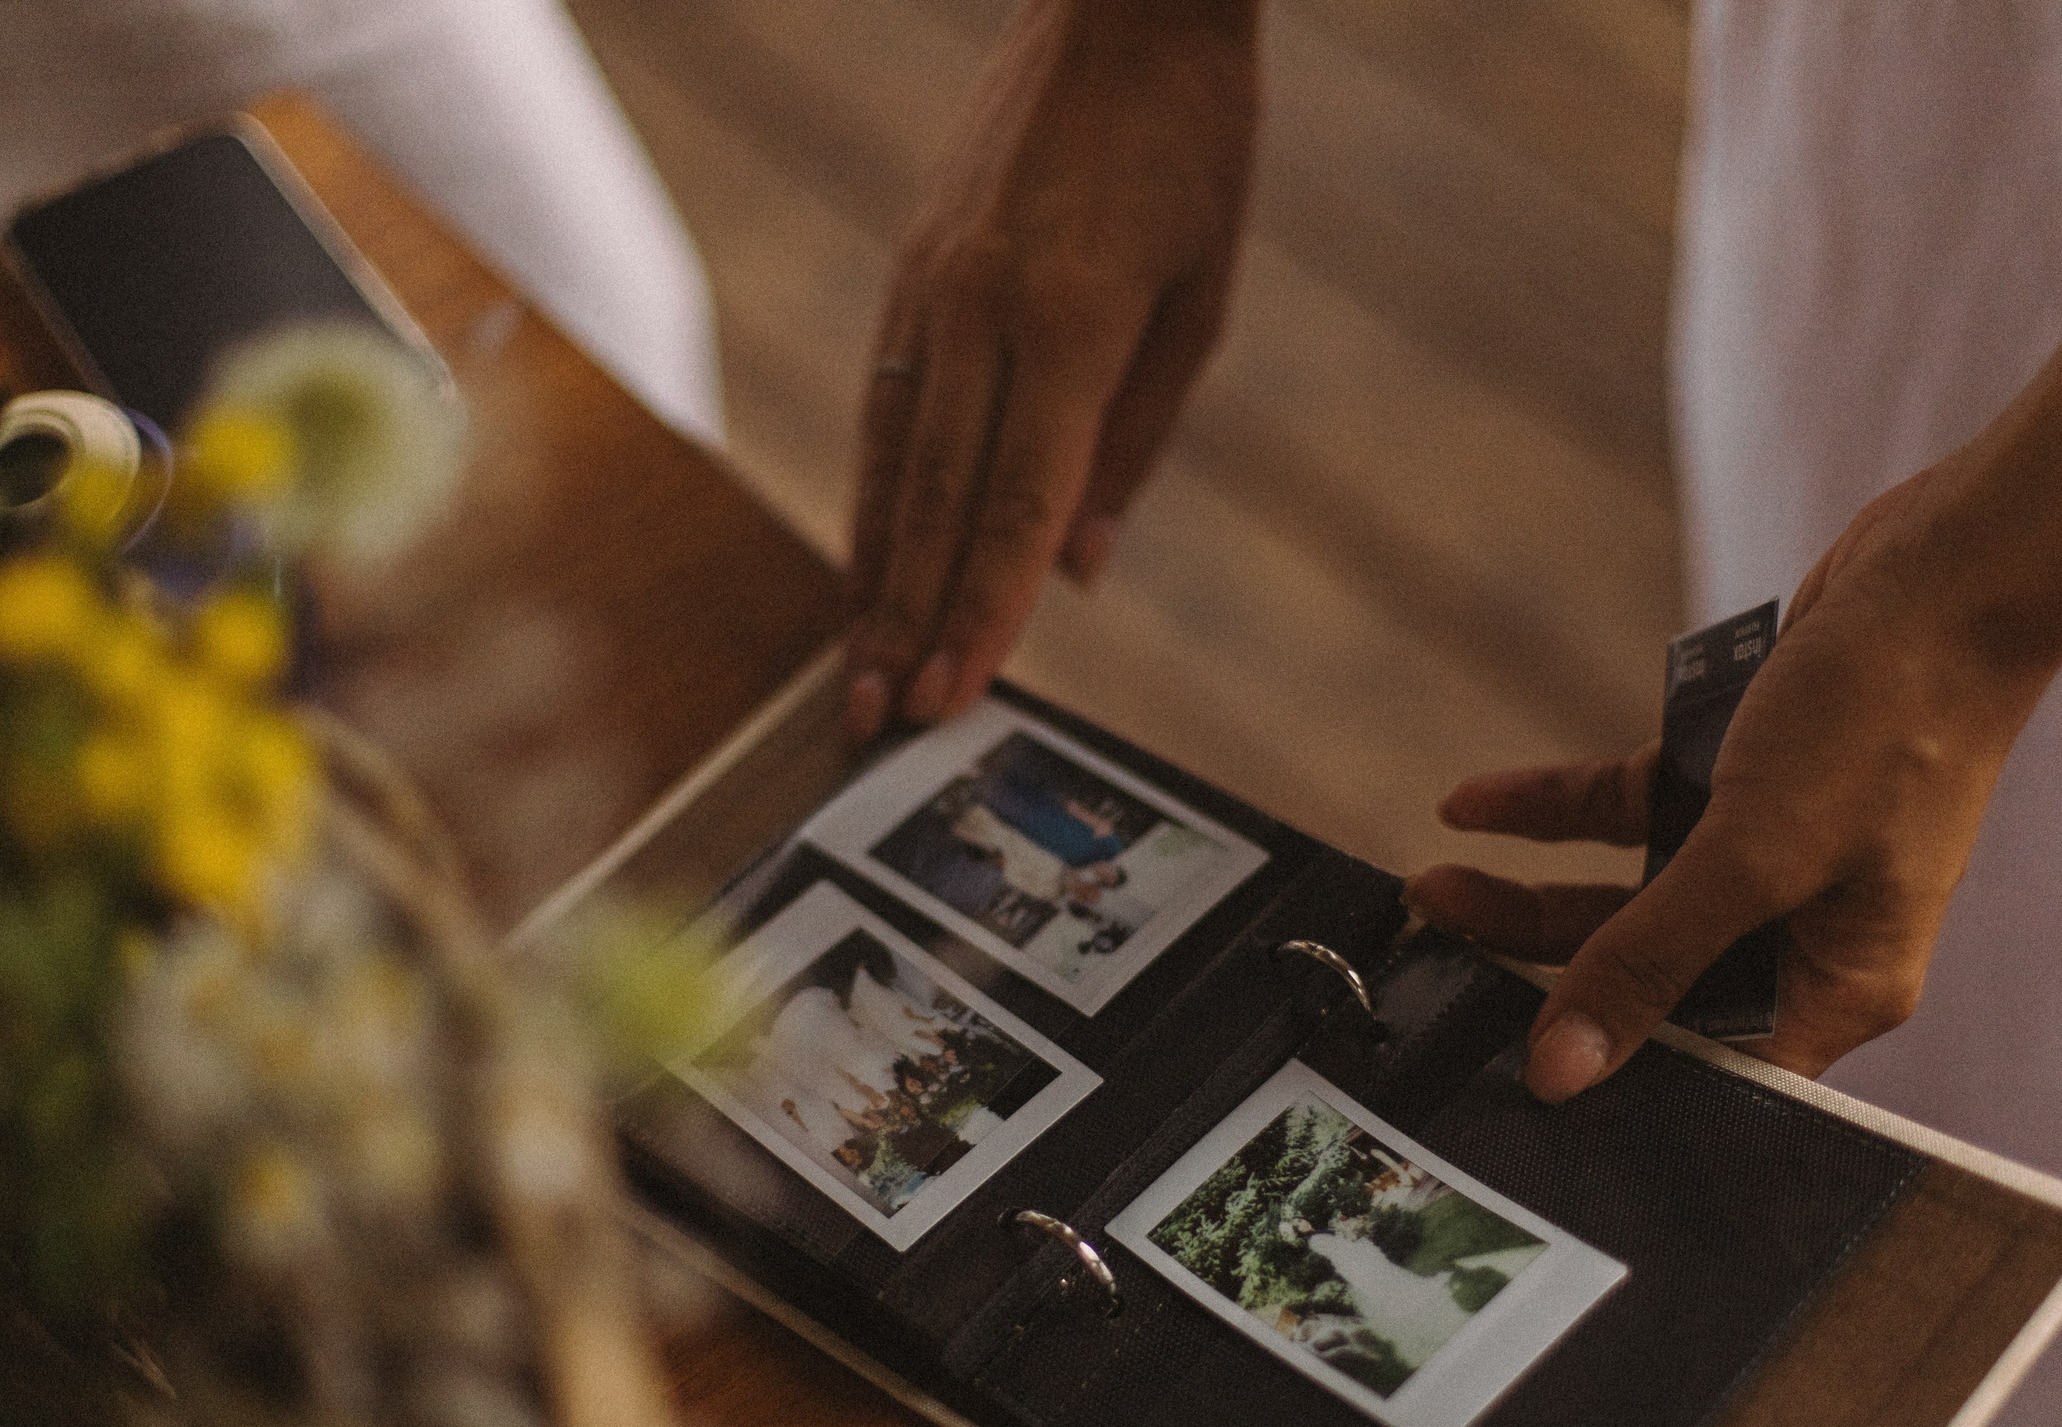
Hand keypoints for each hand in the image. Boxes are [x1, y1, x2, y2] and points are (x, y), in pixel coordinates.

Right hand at [844, 0, 1258, 741]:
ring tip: (857, 666)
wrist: (1121, 3)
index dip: (984, 612)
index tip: (957, 696)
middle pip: (931, 501)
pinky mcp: (909, 272)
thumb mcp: (1205, 299)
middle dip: (906, 622)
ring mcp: (929, 288)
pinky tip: (868, 558)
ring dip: (872, 575)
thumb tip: (1076, 570)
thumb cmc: (1190, 148)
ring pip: (888, 462)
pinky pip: (881, 408)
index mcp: (1068, 320)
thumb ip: (1136, 442)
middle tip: (880, 720)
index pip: (1014, 504)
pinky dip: (872, 497)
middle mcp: (978, 309)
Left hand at [1407, 461, 2061, 1100]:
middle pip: (1646, 985)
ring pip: (1623, 901)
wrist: (1946, 572)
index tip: (1502, 1068)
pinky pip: (1626, 817)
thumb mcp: (1753, 856)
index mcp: (1837, 987)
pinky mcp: (1736, 786)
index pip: (1706, 1072)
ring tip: (1430, 886)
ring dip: (1527, 892)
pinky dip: (1555, 811)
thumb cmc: (1891, 721)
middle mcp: (1802, 936)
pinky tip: (1474, 806)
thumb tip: (1562, 1068)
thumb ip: (1647, 960)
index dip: (1608, 1075)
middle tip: (1431, 953)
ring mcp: (1768, 860)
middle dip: (1536, 969)